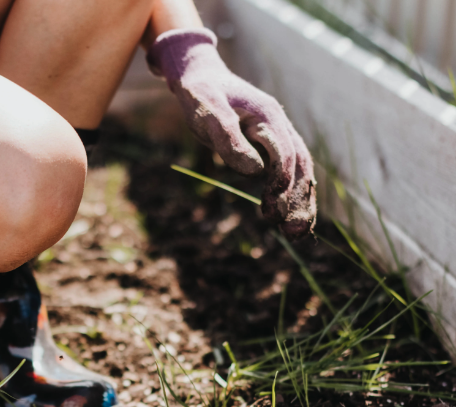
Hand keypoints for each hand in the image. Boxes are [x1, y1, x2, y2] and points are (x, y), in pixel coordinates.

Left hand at [148, 28, 316, 239]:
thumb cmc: (200, 95)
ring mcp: (277, 136)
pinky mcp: (270, 146)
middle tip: (293, 233)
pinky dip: (291, 194)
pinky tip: (287, 217)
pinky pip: (287, 171)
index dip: (281, 182)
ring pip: (299, 171)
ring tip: (296, 234)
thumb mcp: (207, 114)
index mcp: (268, 117)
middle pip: (301, 166)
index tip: (273, 209)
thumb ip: (228, 139)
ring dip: (300, 202)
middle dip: (299, 200)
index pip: (285, 155)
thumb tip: (254, 171)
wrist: (199, 77)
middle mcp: (280, 126)